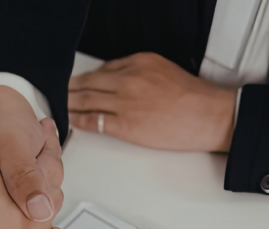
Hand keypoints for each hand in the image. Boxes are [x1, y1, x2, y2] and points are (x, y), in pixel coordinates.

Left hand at [68, 52, 236, 151]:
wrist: (209, 116)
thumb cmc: (193, 98)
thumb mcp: (164, 69)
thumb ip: (140, 72)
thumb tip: (119, 79)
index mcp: (139, 62)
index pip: (104, 68)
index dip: (87, 77)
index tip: (77, 81)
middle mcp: (129, 79)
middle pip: (89, 83)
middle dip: (71, 88)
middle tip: (59, 92)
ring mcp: (125, 102)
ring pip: (87, 101)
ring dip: (69, 103)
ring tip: (59, 106)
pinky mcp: (125, 125)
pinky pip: (93, 121)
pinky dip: (78, 120)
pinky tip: (71, 120)